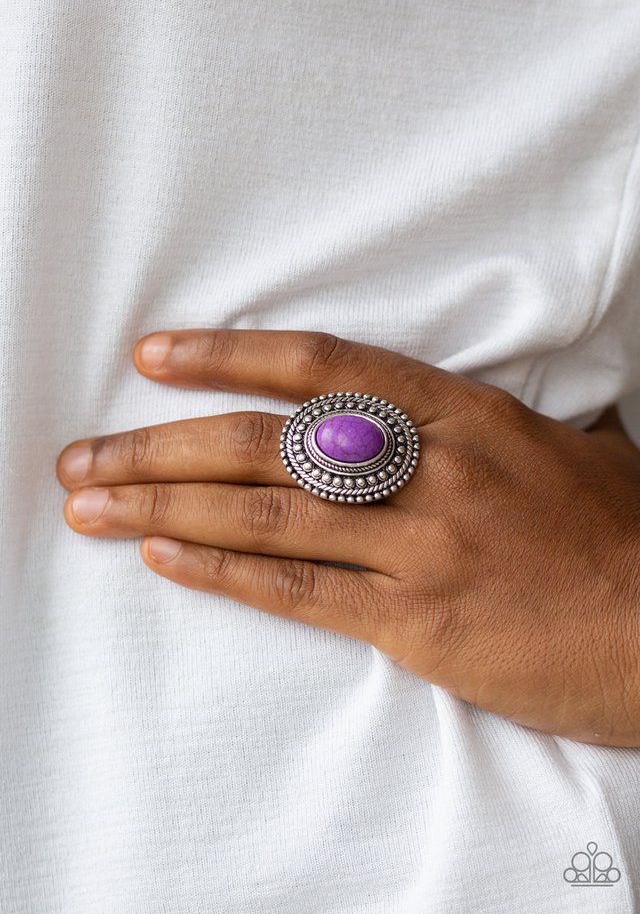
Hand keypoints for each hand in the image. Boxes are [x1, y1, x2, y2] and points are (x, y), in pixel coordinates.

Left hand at [56, 329, 639, 745]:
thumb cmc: (625, 535)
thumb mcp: (564, 449)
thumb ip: (482, 429)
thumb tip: (431, 417)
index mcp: (467, 416)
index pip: (322, 367)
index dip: (228, 355)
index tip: (155, 357)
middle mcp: (435, 471)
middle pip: (269, 443)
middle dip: (164, 444)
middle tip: (87, 452)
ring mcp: (426, 547)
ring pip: (268, 515)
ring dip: (167, 507)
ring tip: (93, 503)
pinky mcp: (421, 624)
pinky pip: (303, 591)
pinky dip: (226, 574)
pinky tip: (165, 558)